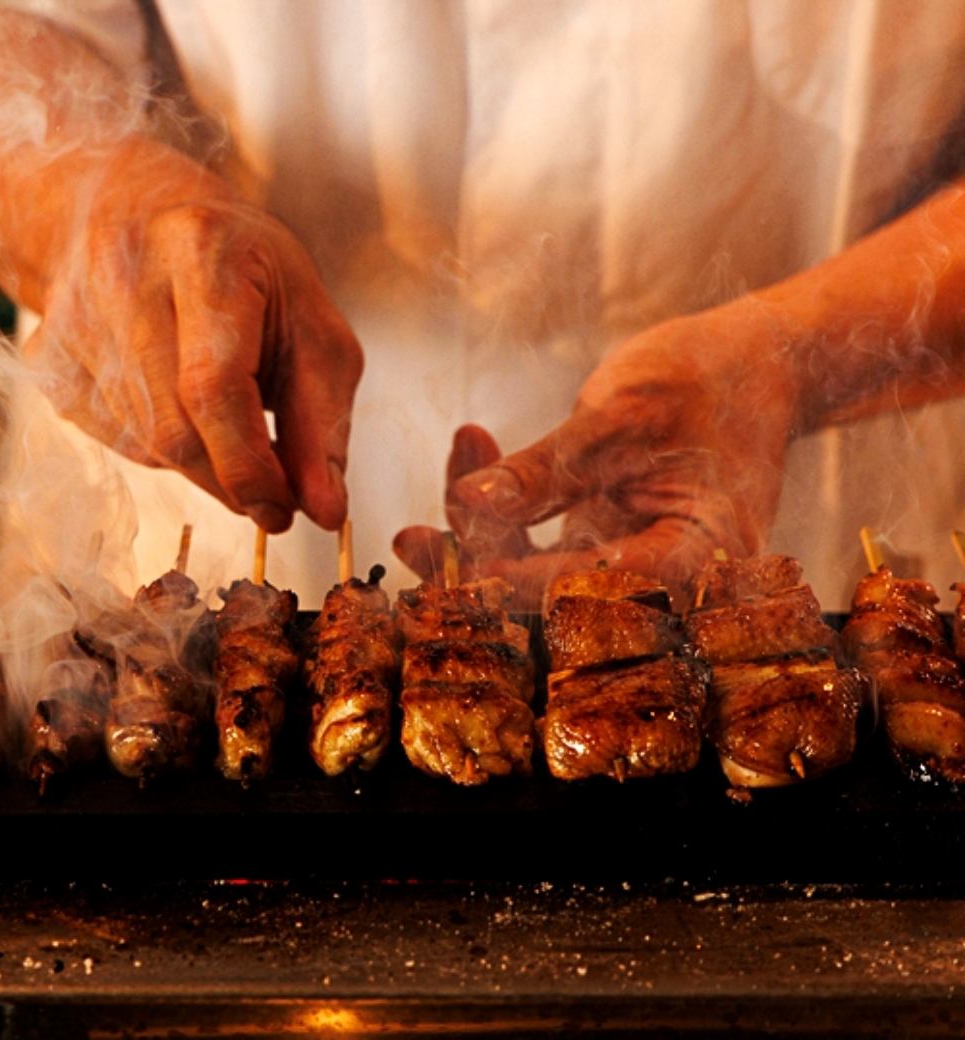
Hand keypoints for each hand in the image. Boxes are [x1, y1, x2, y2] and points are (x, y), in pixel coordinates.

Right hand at [22, 140, 361, 533]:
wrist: (141, 215)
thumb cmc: (244, 270)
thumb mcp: (311, 327)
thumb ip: (323, 423)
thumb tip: (327, 511)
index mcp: (202, 252)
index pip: (215, 387)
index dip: (252, 466)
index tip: (286, 510)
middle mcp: (122, 276)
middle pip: (173, 430)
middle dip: (232, 481)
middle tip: (272, 496)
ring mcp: (72, 318)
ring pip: (145, 445)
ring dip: (204, 464)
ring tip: (230, 421)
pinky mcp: (49, 358)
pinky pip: (116, 441)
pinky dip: (164, 447)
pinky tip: (180, 400)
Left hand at [394, 305, 798, 607]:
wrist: (750, 362)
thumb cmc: (708, 378)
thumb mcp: (625, 415)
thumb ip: (550, 466)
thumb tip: (472, 501)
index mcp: (696, 560)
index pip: (595, 590)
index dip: (521, 585)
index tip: (459, 566)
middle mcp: (662, 578)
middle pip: (551, 596)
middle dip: (478, 565)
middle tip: (413, 537)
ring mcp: (625, 560)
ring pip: (532, 570)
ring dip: (477, 526)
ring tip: (457, 451)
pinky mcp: (598, 539)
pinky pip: (534, 540)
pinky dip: (498, 502)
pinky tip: (474, 445)